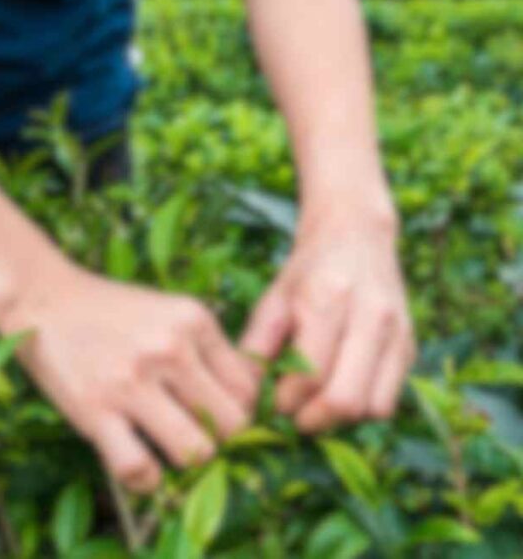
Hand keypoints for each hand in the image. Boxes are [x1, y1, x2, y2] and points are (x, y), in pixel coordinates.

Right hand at [0, 262, 258, 493]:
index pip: (249, 388)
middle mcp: (169, 349)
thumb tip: (246, 401)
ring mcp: (131, 382)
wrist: (40, 296)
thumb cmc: (108, 310)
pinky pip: (139, 468)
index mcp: (194, 320)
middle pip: (233, 424)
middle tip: (196, 436)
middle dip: (220, 439)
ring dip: (187, 460)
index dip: (238, 410)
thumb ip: (205, 349)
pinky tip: (141, 468)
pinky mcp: (95, 411)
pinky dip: (146, 480)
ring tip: (168, 450)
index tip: (217, 415)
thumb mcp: (168, 311)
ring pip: (196, 451)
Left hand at [239, 209, 415, 431]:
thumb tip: (245, 397)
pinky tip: (338, 391)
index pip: (310, 375)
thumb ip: (256, 346)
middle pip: (346, 399)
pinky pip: (389, 400)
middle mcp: (372, 317)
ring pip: (373, 408)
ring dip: (340, 419)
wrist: (357, 235)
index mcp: (329, 299)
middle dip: (313, 419)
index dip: (285, 402)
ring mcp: (397, 333)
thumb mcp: (272, 299)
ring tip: (315, 405)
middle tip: (292, 417)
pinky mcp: (410, 347)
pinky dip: (361, 408)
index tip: (270, 404)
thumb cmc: (307, 271)